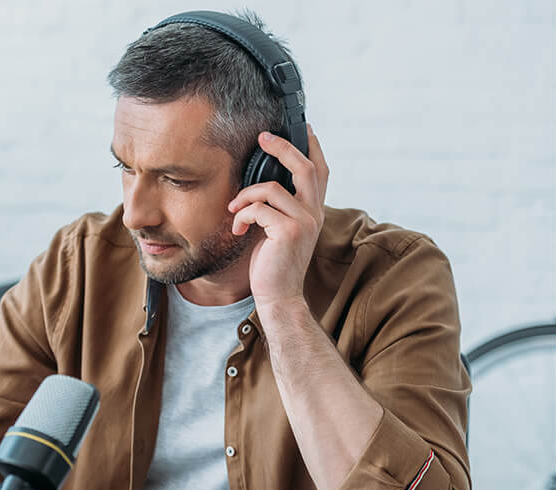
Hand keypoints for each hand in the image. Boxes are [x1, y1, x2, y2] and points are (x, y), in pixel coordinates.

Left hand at [227, 124, 328, 308]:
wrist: (278, 296)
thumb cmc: (273, 263)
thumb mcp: (279, 229)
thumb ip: (280, 207)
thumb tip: (262, 183)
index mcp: (314, 210)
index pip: (320, 170)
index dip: (313, 146)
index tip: (302, 127)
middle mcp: (314, 213)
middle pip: (304, 166)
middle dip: (282, 147)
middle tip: (262, 137)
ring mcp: (303, 222)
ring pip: (271, 189)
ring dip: (245, 196)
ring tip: (234, 209)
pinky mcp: (288, 232)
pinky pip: (258, 209)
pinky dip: (241, 215)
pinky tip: (237, 229)